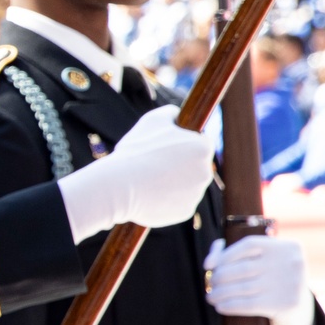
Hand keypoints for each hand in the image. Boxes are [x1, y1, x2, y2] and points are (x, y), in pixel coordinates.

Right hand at [56, 105, 214, 240]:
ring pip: (186, 185)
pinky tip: (148, 193)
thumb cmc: (135, 151)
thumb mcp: (152, 120)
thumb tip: (178, 115)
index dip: (183, 143)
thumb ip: (172, 114)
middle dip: (178, 164)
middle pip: (195, 166)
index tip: (167, 146)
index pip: (201, 143)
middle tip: (154, 163)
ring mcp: (196, 194)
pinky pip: (177, 202)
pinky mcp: (185, 211)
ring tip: (147, 179)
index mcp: (202, 148)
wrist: (119, 185)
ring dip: (171, 181)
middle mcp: (206, 172)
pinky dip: (166, 199)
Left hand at [205, 237, 315, 324]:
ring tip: (211, 297)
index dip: (224, 254)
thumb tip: (209, 262)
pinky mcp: (286, 304)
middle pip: (243, 268)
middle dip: (220, 276)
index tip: (208, 265)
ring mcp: (290, 284)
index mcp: (287, 247)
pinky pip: (249, 304)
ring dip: (221, 293)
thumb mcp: (264, 259)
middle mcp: (291, 263)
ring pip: (243, 287)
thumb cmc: (273, 276)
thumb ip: (235, 252)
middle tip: (210, 283)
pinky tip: (220, 306)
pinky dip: (230, 305)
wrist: (299, 306)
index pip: (248, 244)